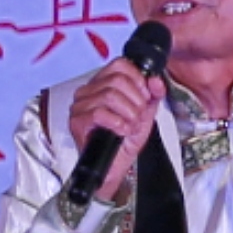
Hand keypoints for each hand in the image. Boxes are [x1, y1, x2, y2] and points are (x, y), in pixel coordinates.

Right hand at [63, 61, 161, 203]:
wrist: (115, 167)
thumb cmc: (125, 141)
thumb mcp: (146, 113)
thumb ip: (153, 94)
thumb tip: (155, 81)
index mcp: (102, 83)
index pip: (120, 64)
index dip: (138, 79)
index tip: (144, 96)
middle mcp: (88, 91)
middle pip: (117, 80)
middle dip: (135, 100)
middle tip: (138, 115)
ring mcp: (80, 106)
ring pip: (109, 95)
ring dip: (128, 113)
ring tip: (130, 125)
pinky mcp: (77, 122)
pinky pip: (99, 113)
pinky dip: (117, 123)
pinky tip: (121, 131)